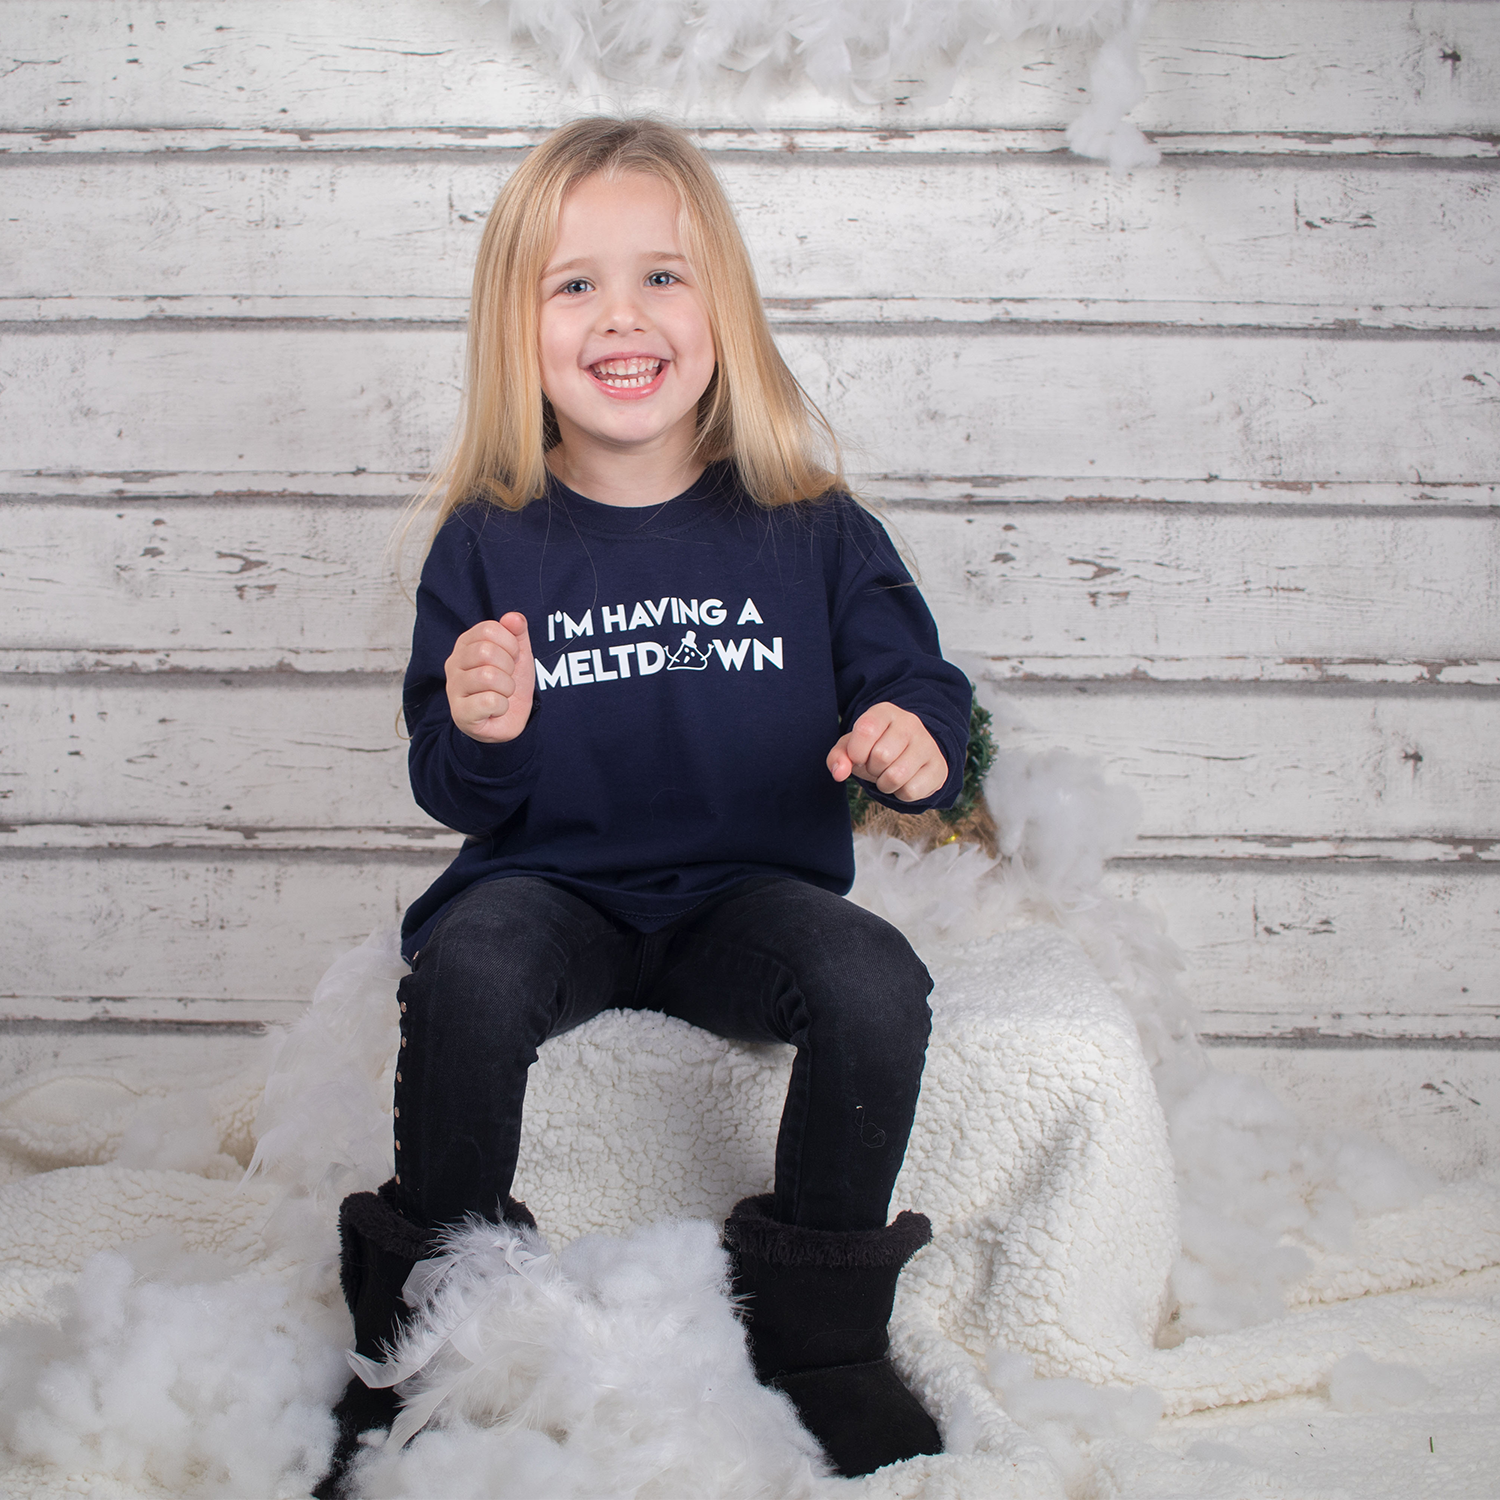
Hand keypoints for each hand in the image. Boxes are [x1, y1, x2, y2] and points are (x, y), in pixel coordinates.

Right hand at [445, 613, 534, 742]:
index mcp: (466, 644)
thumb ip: (517, 632)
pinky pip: (489, 701)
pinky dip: (502, 706)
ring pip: (488, 676)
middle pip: (486, 651)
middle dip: (508, 667)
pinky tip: (497, 709)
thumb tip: (513, 617)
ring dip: (507, 688)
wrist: (508, 721)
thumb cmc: (508, 684)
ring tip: (502, 694)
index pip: (489, 629)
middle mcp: (453, 663)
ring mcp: (453, 688)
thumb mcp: (518, 654)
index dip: (510, 644)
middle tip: (507, 678)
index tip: (511, 659)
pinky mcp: (460, 713)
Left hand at [827, 702, 947, 802]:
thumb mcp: (852, 748)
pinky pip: (911, 791)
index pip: (866, 729)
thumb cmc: (875, 749)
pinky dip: (900, 793)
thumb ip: (838, 757)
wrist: (910, 755)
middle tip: (877, 766)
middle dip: (872, 769)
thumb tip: (839, 773)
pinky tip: (904, 782)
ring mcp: (927, 745)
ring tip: (888, 775)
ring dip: (884, 784)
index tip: (859, 756)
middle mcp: (910, 723)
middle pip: (881, 756)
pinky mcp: (939, 767)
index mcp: (885, 712)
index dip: (856, 752)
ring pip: (896, 776)